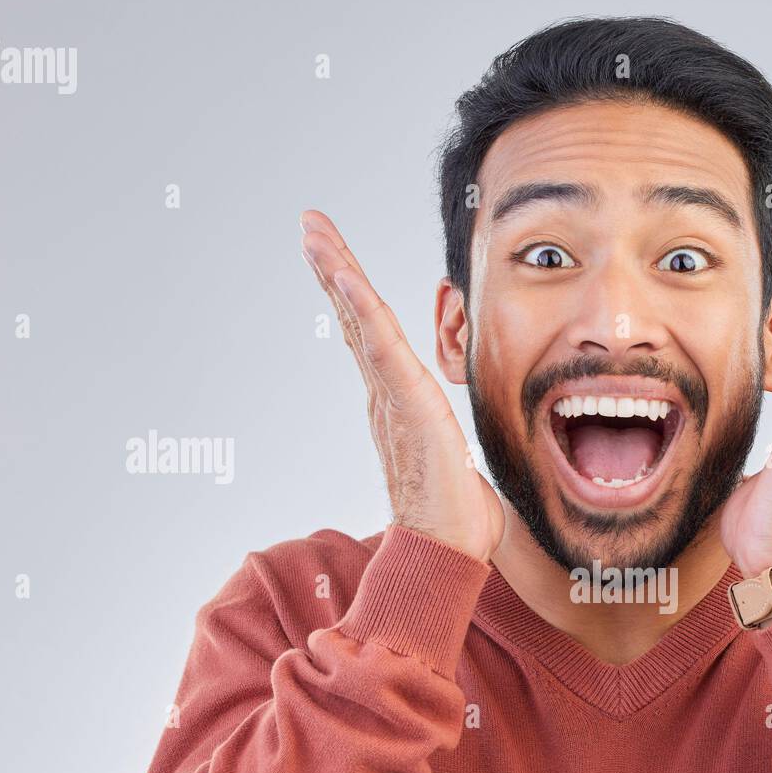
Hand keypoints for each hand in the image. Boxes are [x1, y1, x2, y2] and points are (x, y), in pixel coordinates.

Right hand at [300, 209, 504, 563]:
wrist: (448, 549)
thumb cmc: (457, 517)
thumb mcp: (458, 462)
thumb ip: (452, 446)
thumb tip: (462, 454)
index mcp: (397, 403)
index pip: (370, 335)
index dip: (352, 294)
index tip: (335, 256)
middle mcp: (385, 395)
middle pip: (354, 317)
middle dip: (333, 267)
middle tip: (309, 223)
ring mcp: (391, 397)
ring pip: (360, 321)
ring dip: (337, 271)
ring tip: (313, 231)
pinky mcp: (406, 403)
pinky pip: (379, 346)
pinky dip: (359, 307)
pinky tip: (343, 274)